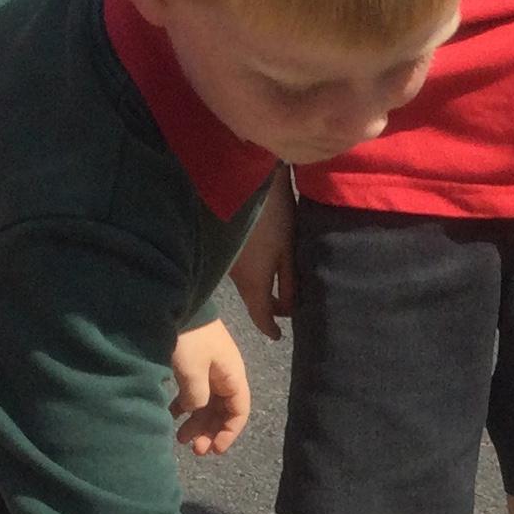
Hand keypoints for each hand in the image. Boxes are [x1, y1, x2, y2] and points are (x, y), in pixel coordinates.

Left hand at [168, 320, 251, 455]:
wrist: (174, 300)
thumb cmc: (188, 337)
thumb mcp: (193, 371)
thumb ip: (197, 398)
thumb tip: (193, 410)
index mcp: (232, 375)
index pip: (239, 412)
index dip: (229, 433)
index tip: (213, 450)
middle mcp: (224, 374)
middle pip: (222, 411)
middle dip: (210, 431)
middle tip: (192, 448)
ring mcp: (208, 367)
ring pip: (206, 403)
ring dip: (196, 421)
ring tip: (178, 437)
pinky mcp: (192, 362)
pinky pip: (193, 391)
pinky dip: (184, 405)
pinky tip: (171, 414)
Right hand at [229, 173, 295, 340]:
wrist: (241, 177)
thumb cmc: (273, 214)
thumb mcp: (288, 250)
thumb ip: (289, 281)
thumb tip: (289, 308)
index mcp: (254, 282)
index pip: (261, 316)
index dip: (270, 328)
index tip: (278, 335)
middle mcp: (236, 276)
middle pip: (252, 300)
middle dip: (268, 308)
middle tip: (285, 309)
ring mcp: (228, 261)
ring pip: (245, 283)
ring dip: (261, 288)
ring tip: (280, 287)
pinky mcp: (224, 245)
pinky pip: (240, 268)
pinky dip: (253, 272)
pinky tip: (265, 263)